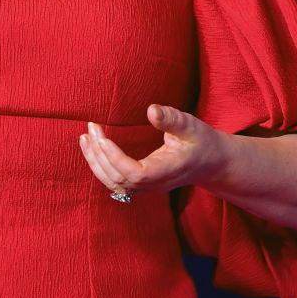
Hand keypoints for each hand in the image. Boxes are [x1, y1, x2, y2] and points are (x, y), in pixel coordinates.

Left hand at [78, 104, 232, 196]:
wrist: (212, 163)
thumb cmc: (202, 142)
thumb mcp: (191, 126)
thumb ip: (172, 119)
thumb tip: (151, 110)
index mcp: (166, 171)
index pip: (135, 174)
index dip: (114, 159)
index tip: (101, 137)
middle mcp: (154, 184)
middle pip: (119, 180)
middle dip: (99, 155)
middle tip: (90, 128)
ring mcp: (147, 187)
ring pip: (114, 184)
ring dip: (95, 162)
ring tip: (84, 138)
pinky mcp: (142, 184)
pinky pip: (116, 182)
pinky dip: (101, 167)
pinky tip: (93, 149)